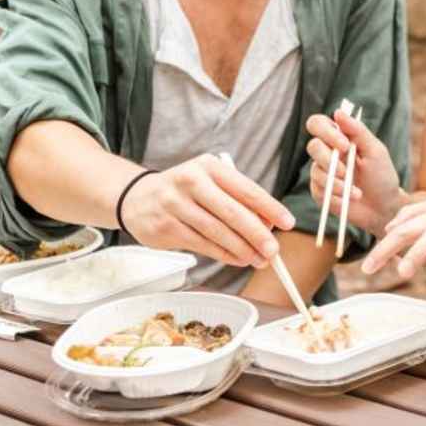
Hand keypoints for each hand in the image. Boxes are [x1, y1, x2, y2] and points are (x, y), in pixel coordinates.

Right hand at [119, 153, 293, 267]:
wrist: (137, 197)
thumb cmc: (185, 190)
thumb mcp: (210, 183)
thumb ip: (237, 200)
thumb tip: (268, 224)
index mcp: (209, 166)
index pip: (246, 188)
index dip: (270, 208)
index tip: (288, 223)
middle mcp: (191, 181)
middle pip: (233, 213)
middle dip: (258, 235)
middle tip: (274, 251)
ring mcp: (175, 204)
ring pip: (218, 232)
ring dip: (242, 249)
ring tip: (259, 259)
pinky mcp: (166, 227)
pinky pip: (202, 244)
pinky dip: (224, 254)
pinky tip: (238, 259)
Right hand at [305, 108, 404, 233]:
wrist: (383, 208)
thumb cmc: (382, 176)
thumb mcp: (375, 151)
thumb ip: (358, 131)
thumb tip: (338, 112)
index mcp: (339, 138)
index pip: (318, 124)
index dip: (326, 132)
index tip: (345, 145)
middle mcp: (326, 153)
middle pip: (312, 146)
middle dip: (330, 161)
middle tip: (347, 173)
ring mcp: (321, 173)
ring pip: (316, 171)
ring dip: (337, 183)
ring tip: (357, 192)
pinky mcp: (319, 192)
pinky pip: (319, 190)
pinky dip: (336, 196)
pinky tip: (350, 199)